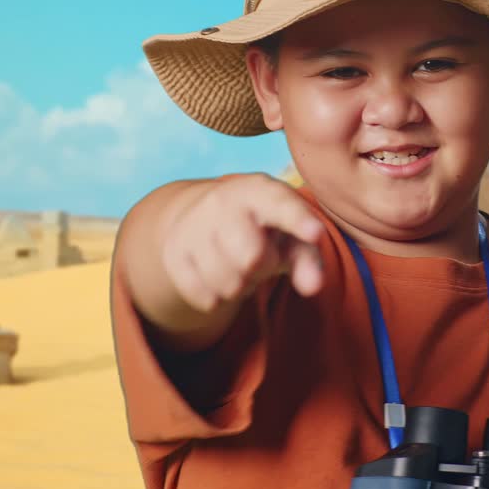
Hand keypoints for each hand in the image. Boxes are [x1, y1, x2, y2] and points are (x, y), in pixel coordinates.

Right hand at [160, 173, 325, 312]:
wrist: (206, 216)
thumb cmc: (265, 228)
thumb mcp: (291, 236)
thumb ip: (308, 259)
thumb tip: (313, 286)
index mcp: (260, 190)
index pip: (281, 206)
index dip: (298, 221)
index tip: (315, 233)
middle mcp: (222, 201)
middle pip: (251, 258)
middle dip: (263, 267)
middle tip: (260, 255)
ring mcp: (193, 226)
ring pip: (227, 283)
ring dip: (241, 286)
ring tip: (239, 265)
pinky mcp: (173, 253)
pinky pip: (205, 298)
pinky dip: (218, 298)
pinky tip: (218, 275)